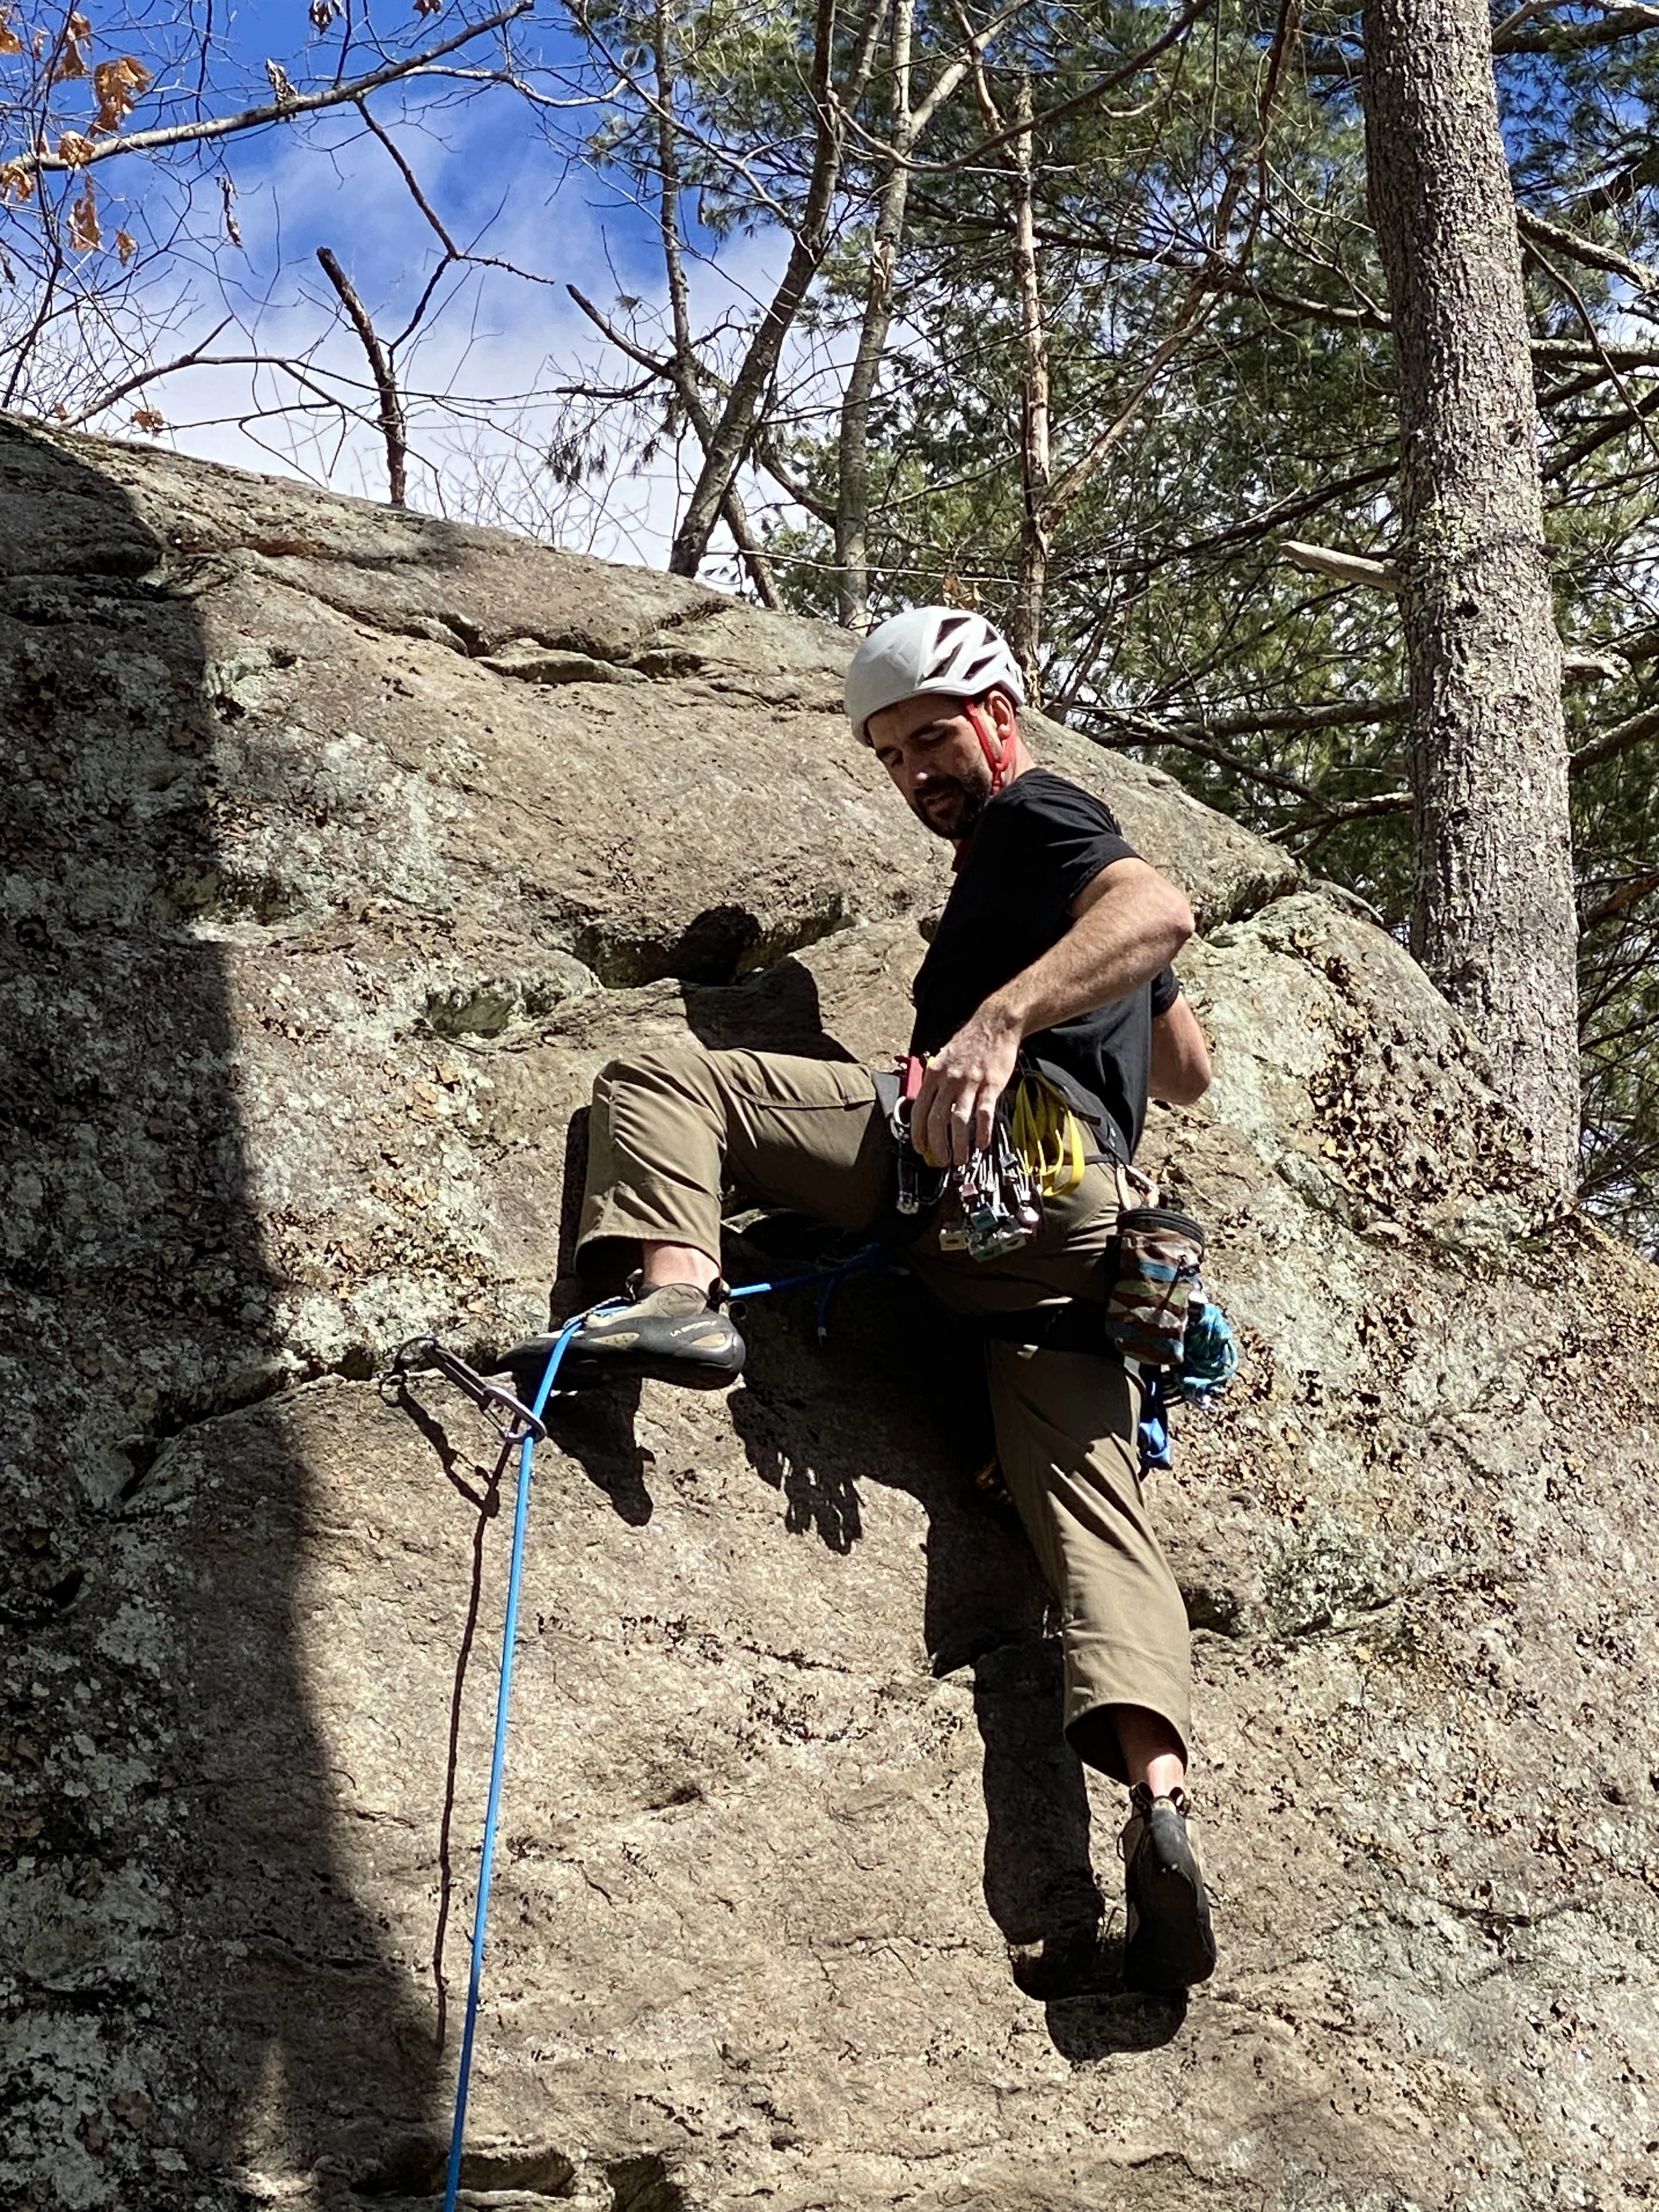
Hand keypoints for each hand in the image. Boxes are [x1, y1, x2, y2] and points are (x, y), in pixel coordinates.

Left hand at [913, 1002, 1022, 1167]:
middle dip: (937, 1146)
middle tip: (941, 1160)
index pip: (919, 1110)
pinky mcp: (991, 1085)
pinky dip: (982, 1133)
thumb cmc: (969, 1042)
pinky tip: (981, 1144)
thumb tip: (926, 1107)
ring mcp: (970, 1083)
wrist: (995, 1024)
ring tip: (960, 1159)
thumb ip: (935, 1082)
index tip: (921, 1148)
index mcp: (934, 1074)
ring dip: (958, 1145)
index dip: (918, 1134)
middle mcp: (949, 1080)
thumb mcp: (943, 1058)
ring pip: (959, 1122)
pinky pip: (984, 1114)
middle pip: (937, 1121)